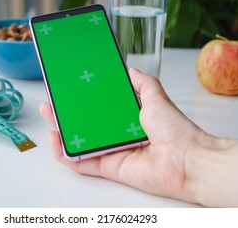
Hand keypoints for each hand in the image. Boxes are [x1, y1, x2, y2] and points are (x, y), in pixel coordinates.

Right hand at [39, 68, 207, 202]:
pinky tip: (55, 139)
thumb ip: (142, 83)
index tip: (71, 87)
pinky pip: (80, 162)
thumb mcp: (156, 97)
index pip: (100, 107)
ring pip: (79, 141)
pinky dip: (64, 153)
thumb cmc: (175, 130)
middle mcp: (117, 135)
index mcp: (128, 118)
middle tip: (54, 99)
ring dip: (61, 129)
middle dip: (67, 112)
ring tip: (50, 114)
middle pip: (85, 123)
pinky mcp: (107, 167)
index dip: (84, 98)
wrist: (187, 160)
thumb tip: (130, 69)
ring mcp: (111, 151)